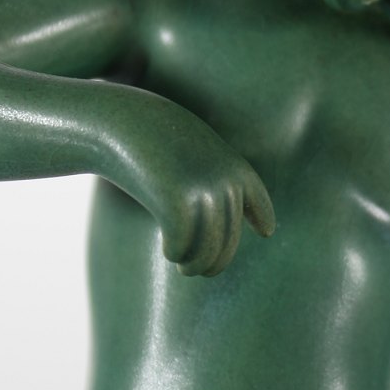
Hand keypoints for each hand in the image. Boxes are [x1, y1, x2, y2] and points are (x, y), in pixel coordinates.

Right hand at [102, 101, 275, 276]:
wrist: (123, 119)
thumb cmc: (154, 138)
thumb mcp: (192, 149)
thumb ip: (213, 176)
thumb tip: (229, 215)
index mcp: (234, 168)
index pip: (258, 201)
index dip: (263, 217)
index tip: (266, 231)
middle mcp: (226, 183)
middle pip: (228, 241)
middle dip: (213, 261)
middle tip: (194, 269)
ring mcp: (203, 193)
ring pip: (207, 251)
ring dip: (194, 264)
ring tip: (184, 266)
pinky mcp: (176, 203)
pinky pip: (181, 246)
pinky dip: (175, 252)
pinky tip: (168, 250)